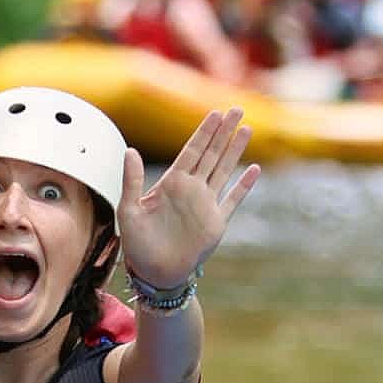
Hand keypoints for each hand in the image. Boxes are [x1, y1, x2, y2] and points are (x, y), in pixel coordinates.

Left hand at [119, 107, 261, 289]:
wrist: (153, 273)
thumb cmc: (137, 244)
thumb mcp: (129, 210)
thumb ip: (132, 180)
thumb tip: (130, 150)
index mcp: (171, 184)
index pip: (191, 151)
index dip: (204, 132)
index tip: (215, 113)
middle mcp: (191, 190)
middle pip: (211, 154)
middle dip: (223, 132)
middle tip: (237, 109)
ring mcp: (205, 204)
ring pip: (224, 170)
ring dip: (235, 150)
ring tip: (246, 129)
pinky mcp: (216, 222)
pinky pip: (233, 200)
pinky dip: (243, 186)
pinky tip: (254, 170)